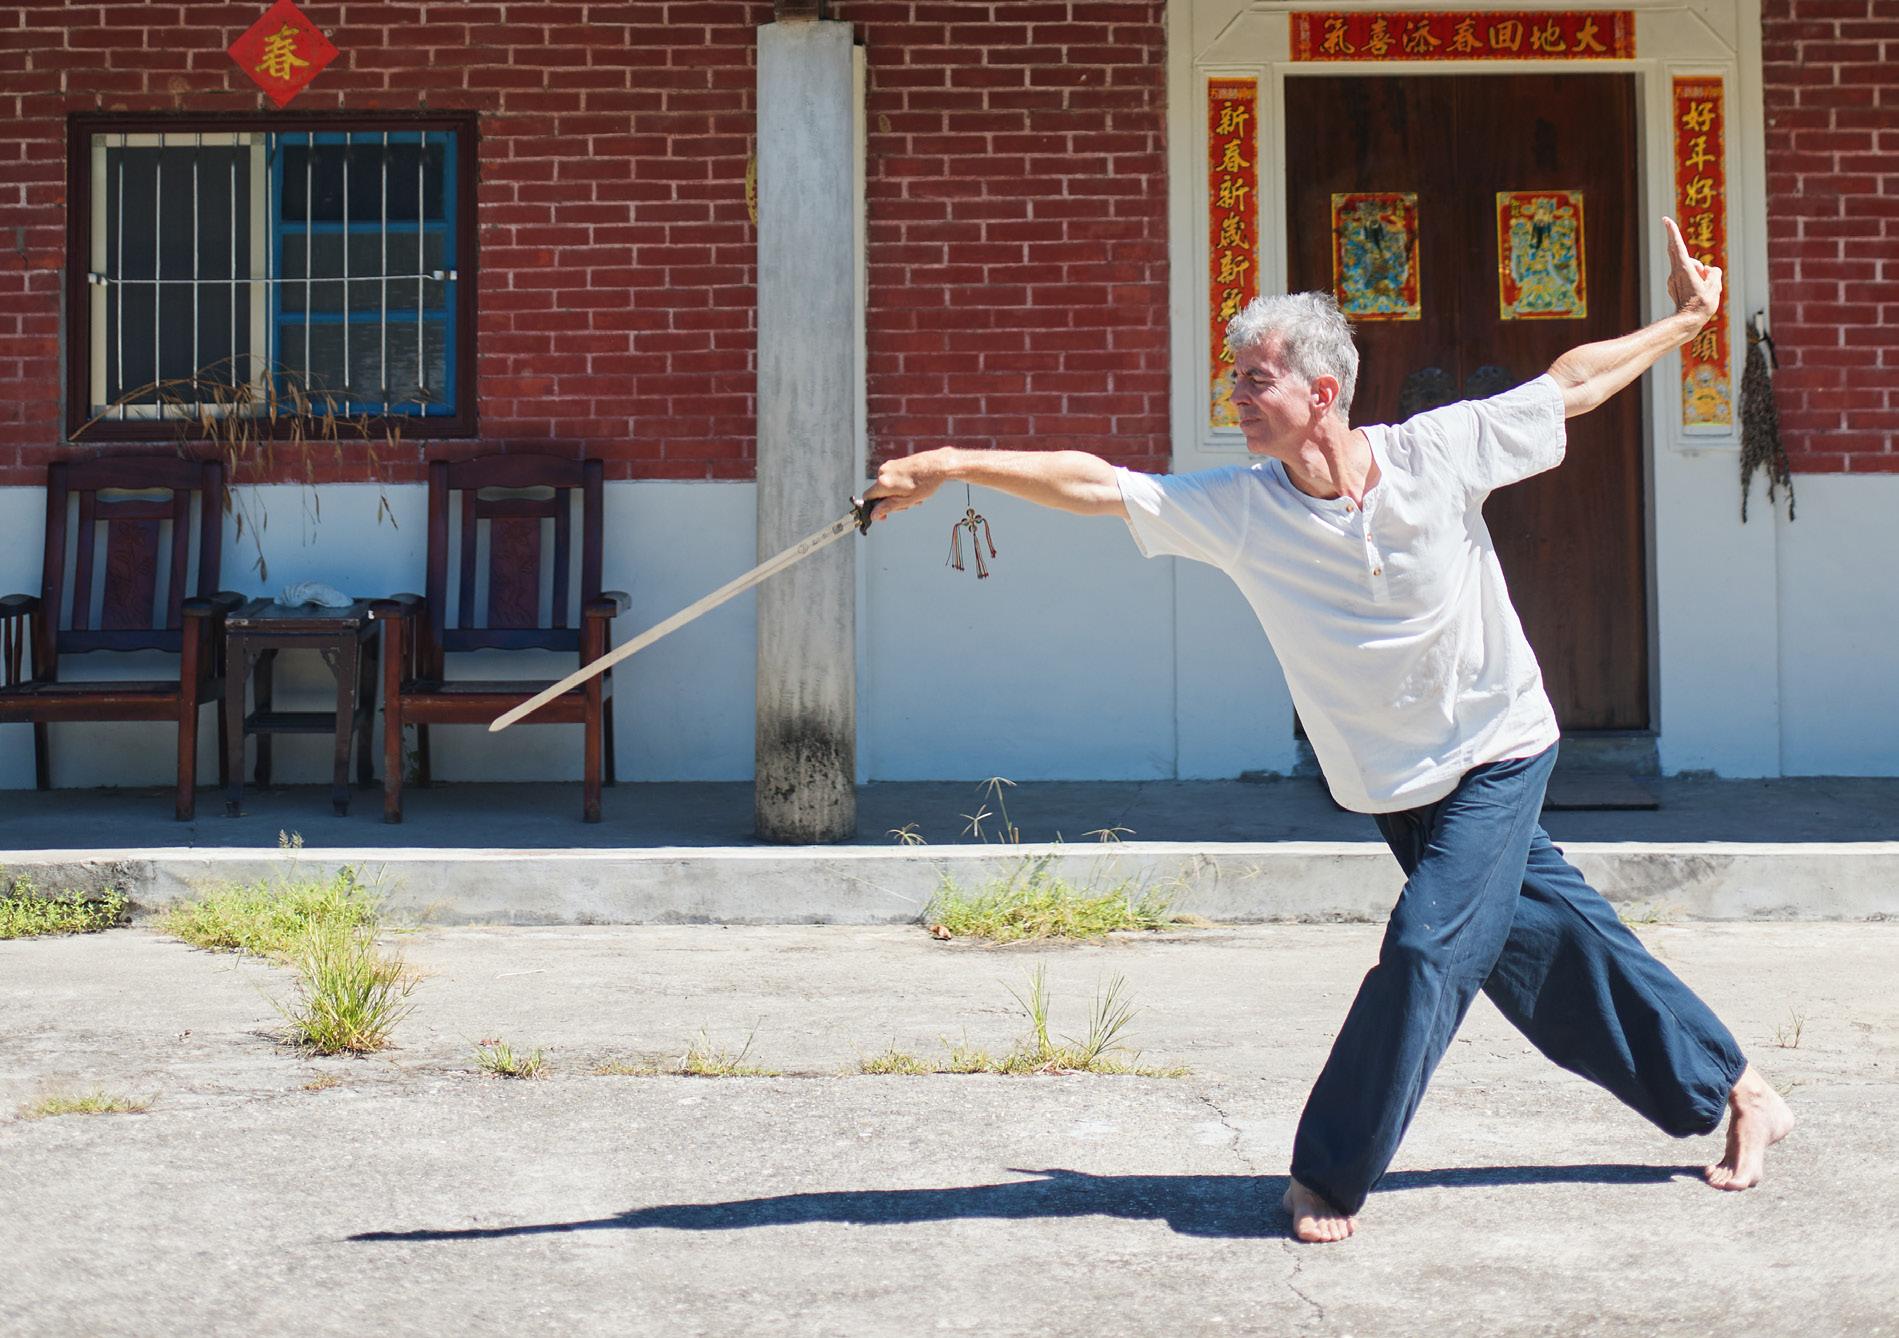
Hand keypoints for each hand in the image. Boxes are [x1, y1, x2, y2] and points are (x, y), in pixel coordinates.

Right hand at [861, 448, 952, 523]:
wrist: (937, 464)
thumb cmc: (925, 483)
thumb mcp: (906, 500)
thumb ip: (888, 507)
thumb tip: (873, 515)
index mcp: (883, 483)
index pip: (867, 498)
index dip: (874, 508)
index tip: (884, 515)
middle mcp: (882, 472)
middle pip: (879, 493)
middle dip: (891, 501)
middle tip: (909, 503)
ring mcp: (889, 466)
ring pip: (888, 487)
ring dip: (899, 495)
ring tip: (915, 495)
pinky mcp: (895, 463)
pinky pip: (893, 479)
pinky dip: (901, 486)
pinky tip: (914, 486)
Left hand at [1663, 216, 1721, 330]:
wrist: (1687, 322)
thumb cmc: (1701, 305)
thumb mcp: (1715, 286)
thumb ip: (1714, 273)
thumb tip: (1708, 270)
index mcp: (1684, 269)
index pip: (1677, 246)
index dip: (1672, 232)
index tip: (1666, 220)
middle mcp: (1676, 272)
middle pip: (1677, 251)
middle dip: (1679, 244)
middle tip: (1676, 236)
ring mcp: (1673, 279)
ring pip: (1687, 266)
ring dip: (1697, 270)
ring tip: (1703, 288)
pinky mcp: (1673, 286)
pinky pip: (1686, 275)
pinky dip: (1694, 277)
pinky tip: (1697, 291)